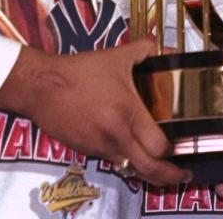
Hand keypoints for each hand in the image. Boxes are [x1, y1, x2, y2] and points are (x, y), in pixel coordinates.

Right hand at [0, 37, 189, 186]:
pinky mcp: (85, 149)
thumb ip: (143, 50)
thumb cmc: (78, 71)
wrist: (42, 85)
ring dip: (143, 167)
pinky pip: (110, 158)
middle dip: (168, 176)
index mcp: (127, 113)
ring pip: (129, 167)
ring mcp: (99, 145)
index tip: (179, 150)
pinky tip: (126, 145)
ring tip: (155, 161)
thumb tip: (160, 45)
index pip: (158, 147)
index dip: (172, 152)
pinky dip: (122, 156)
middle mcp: (115, 135)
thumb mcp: (115, 56)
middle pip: (148, 169)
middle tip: (180, 175)